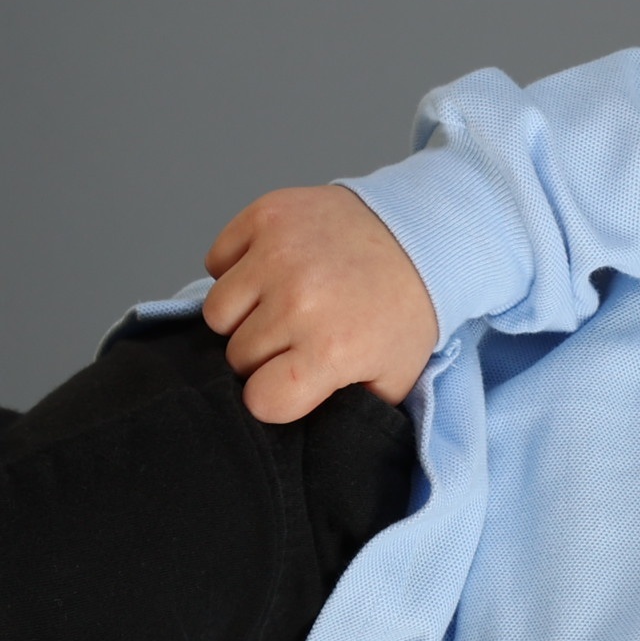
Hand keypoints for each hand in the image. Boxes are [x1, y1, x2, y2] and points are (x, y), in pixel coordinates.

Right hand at [199, 186, 442, 424]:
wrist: (422, 238)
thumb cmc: (403, 312)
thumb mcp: (391, 380)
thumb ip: (344, 409)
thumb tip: (298, 424)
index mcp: (331, 349)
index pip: (260, 400)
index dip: (274, 396)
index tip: (291, 382)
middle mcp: (299, 301)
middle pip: (237, 356)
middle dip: (263, 356)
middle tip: (296, 338)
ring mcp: (278, 254)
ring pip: (217, 312)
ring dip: (242, 316)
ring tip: (279, 307)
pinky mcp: (266, 216)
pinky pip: (217, 261)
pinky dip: (235, 269)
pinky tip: (272, 272)